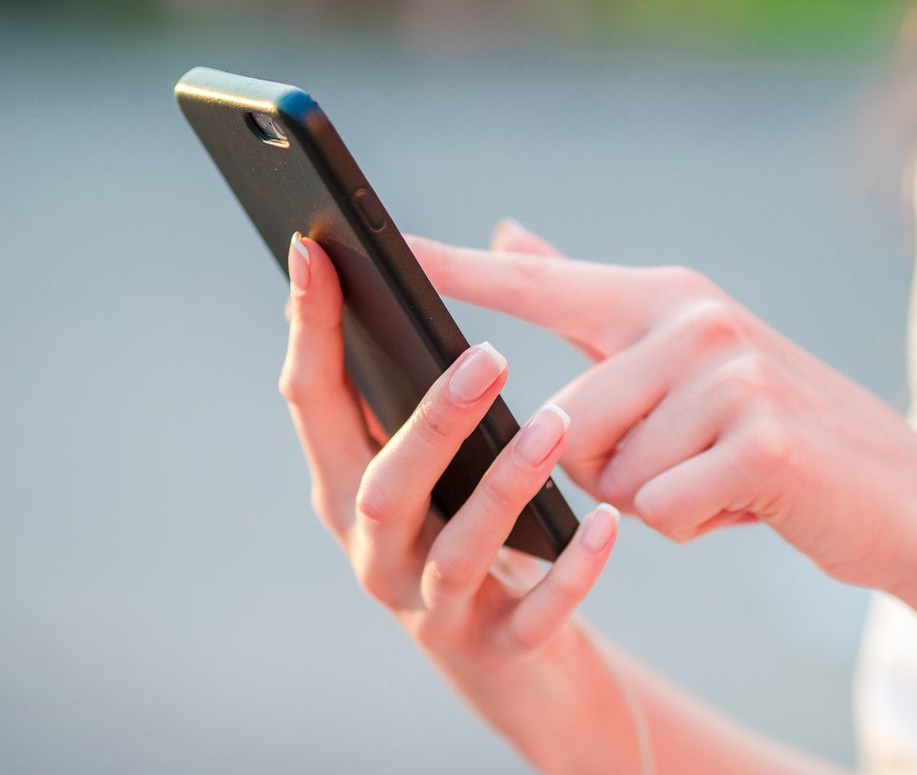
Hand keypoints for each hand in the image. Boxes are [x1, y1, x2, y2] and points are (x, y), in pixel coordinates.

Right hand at [279, 232, 618, 665]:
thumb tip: (456, 249)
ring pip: (458, 551)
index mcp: (349, 490)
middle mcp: (375, 553)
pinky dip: (571, 573)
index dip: (308, 331)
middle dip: (430, 422)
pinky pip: (536, 614)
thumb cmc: (477, 535)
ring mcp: (434, 609)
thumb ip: (436, 378)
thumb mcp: (442, 462)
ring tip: (553, 428)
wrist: (518, 668)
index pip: (313, 405)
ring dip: (503, 487)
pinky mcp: (500, 652)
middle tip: (490, 355)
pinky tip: (608, 526)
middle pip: (383, 488)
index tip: (314, 251)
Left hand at [409, 222, 916, 589]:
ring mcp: (731, 376)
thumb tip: (510, 233)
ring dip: (651, 499)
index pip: (537, 286)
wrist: (896, 492)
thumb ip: (587, 296)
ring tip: (715, 477)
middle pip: (563, 420)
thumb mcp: (682, 353)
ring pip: (608, 475)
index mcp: (663, 298)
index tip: (372, 248)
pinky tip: (744, 502)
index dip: (450, 270)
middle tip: (678, 459)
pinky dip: (692, 526)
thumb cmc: (771, 428)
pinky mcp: (760, 442)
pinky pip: (658, 513)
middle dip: (605, 467)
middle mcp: (693, 320)